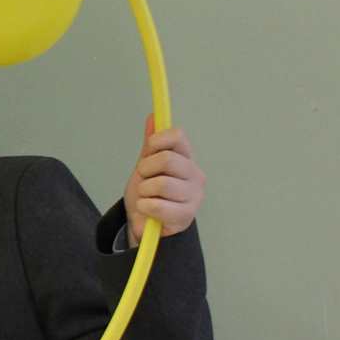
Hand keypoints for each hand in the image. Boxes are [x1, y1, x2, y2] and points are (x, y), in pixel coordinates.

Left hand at [122, 120, 204, 247]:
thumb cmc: (148, 192)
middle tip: (144, 179)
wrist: (144, 222)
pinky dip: (145, 206)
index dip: (157, 141)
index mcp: (186, 158)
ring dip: (144, 191)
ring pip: (162, 184)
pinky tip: (148, 209)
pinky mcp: (186, 216)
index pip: (177, 136)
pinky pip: (158, 205)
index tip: (148, 152)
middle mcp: (195, 175)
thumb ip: (151, 144)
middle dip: (146, 169)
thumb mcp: (146, 165)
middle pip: (167, 159)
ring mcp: (194, 196)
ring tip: (146, 196)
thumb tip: (153, 117)